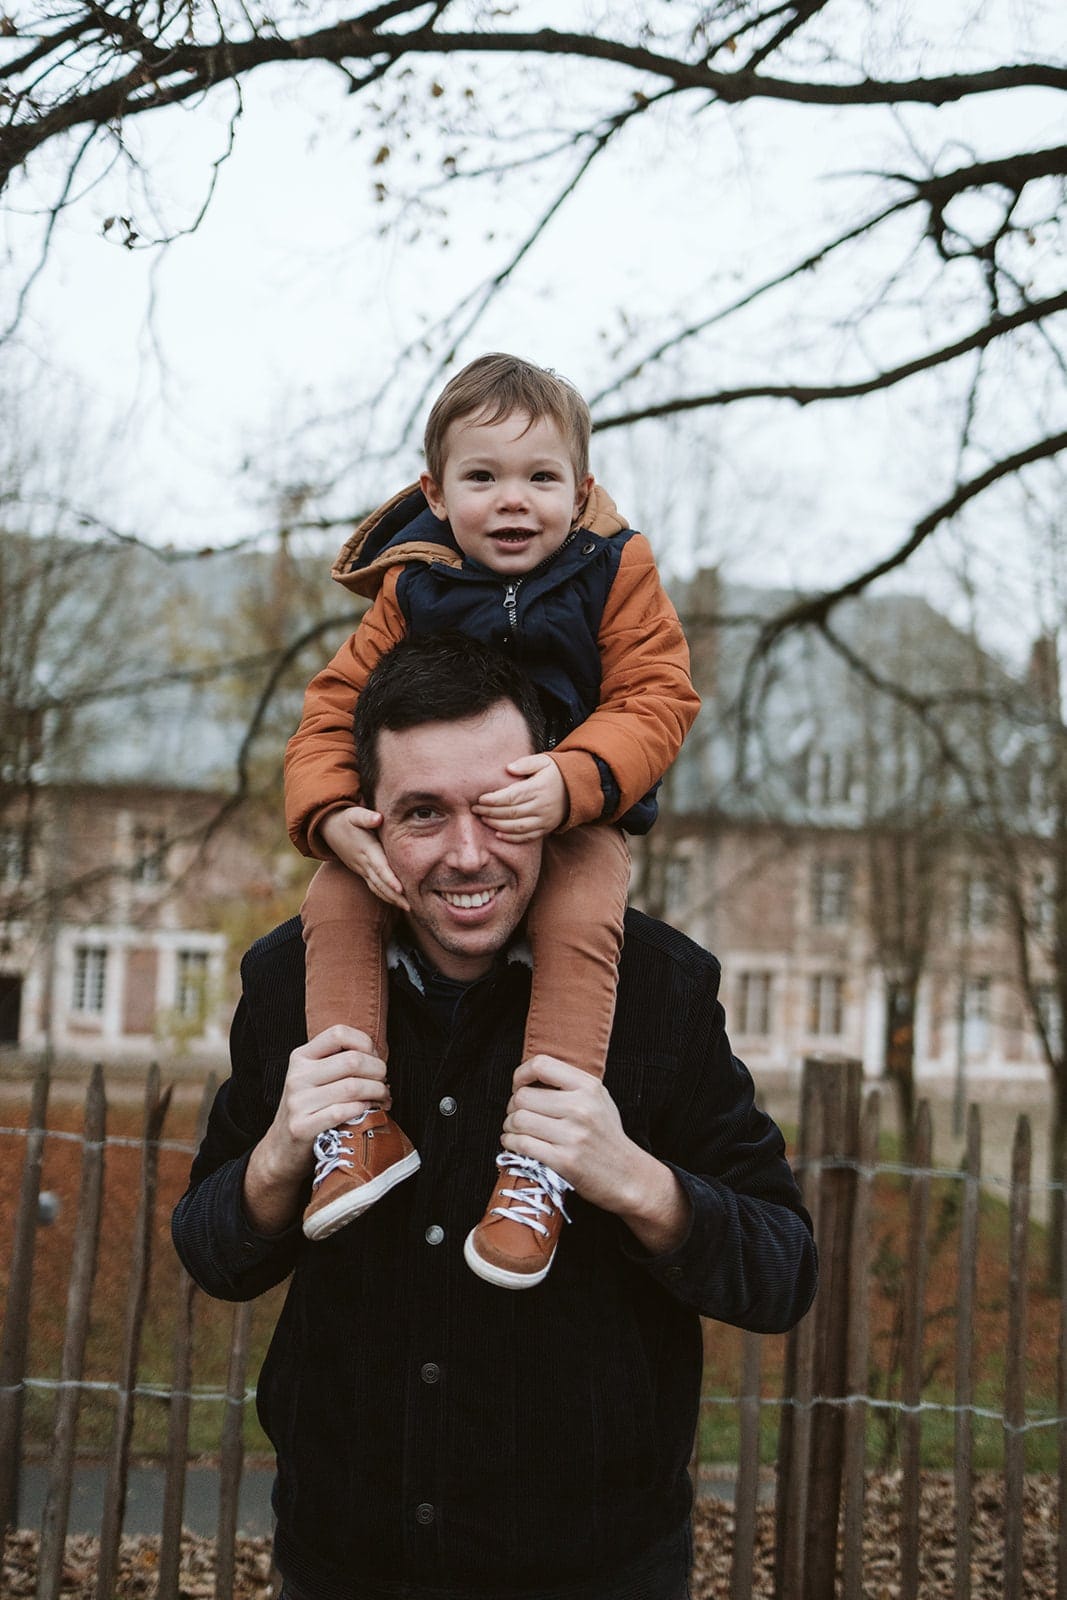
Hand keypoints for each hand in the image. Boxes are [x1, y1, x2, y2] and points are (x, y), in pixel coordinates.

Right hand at [243, 1027, 389, 1232]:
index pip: (338, 1033)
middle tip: (384, 1081)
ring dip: (377, 1092)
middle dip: (378, 1070)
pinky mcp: (301, 1127)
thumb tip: (378, 1056)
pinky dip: (362, 1109)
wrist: (281, 1149)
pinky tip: (368, 1111)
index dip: (365, 1043)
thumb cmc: (308, 1109)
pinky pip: (342, 1111)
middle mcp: (297, 1076)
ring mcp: (297, 1102)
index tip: (374, 1058)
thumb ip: (338, 1062)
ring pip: (352, 1087)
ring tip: (382, 1097)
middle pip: (352, 1060)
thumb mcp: (315, 1078)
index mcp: (301, 1057)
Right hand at [319, 806, 408, 908]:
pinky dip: (385, 895)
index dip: (390, 878)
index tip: (401, 889)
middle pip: (380, 883)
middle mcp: (364, 863)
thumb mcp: (355, 814)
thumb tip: (378, 818)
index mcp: (367, 849)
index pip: (380, 867)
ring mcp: (361, 869)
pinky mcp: (362, 871)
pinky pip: (374, 886)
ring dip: (391, 899)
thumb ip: (366, 817)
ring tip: (408, 908)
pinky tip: (397, 902)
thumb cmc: (346, 819)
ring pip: (377, 888)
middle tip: (410, 907)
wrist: (328, 828)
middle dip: (394, 896)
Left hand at [474, 754, 566, 838]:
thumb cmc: (555, 772)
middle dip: (490, 812)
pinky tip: (498, 834)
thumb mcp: (544, 761)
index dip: (494, 799)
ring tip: (483, 820)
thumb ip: (526, 763)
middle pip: (511, 812)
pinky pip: (527, 837)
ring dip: (497, 825)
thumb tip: (508, 768)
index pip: (512, 796)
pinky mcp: (546, 828)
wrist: (577, 789)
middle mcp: (542, 805)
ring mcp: (544, 819)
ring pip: (517, 827)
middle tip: (475, 809)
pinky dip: (512, 838)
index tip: (480, 799)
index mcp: (539, 788)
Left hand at [500, 1055, 690, 1253]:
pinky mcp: (564, 1161)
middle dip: (512, 1106)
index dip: (521, 1075)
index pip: (541, 1065)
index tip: (519, 1086)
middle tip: (516, 1115)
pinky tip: (515, 1144)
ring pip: (518, 1120)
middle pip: (523, 1096)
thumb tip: (528, 1077)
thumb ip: (570, 1085)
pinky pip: (523, 1144)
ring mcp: (573, 1135)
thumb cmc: (607, 1136)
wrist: (628, 1175)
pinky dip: (511, 1143)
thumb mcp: (599, 1100)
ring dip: (509, 1126)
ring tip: (514, 1131)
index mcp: (588, 1087)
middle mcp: (581, 1108)